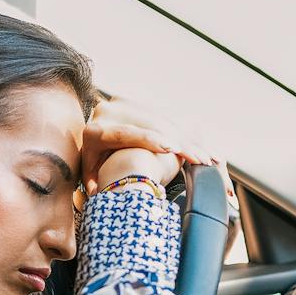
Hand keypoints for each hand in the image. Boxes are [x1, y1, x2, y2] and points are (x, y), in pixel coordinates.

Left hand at [79, 96, 216, 195]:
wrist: (88, 139)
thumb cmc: (92, 166)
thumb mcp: (89, 174)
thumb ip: (93, 184)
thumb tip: (98, 192)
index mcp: (96, 131)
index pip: (127, 133)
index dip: (150, 140)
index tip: (173, 149)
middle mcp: (110, 111)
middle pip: (152, 126)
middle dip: (180, 142)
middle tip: (202, 159)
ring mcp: (124, 103)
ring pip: (163, 120)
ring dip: (188, 139)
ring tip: (207, 157)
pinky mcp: (137, 102)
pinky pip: (165, 117)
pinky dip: (184, 132)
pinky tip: (200, 145)